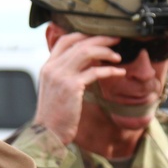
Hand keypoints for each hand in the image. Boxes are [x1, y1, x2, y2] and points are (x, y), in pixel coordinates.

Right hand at [33, 29, 125, 143]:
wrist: (48, 133)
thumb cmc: (54, 115)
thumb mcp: (54, 89)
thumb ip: (64, 74)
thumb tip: (85, 65)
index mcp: (47, 67)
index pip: (64, 40)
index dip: (83, 35)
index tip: (98, 37)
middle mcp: (52, 68)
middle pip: (78, 43)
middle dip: (100, 39)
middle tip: (116, 39)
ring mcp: (61, 76)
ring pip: (86, 52)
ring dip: (105, 51)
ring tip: (118, 56)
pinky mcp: (72, 86)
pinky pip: (95, 72)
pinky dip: (109, 70)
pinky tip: (119, 72)